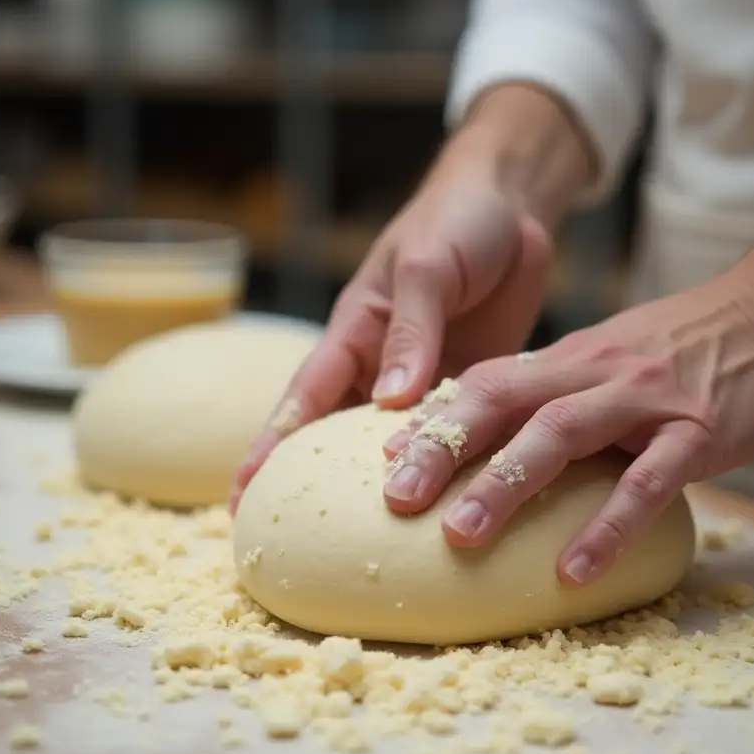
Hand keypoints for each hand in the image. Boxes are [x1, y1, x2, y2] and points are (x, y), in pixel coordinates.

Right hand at [231, 84, 592, 511]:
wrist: (514, 203)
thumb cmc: (456, 221)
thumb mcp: (427, 267)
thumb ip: (412, 331)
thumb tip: (390, 403)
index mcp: (356, 333)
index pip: (302, 401)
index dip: (268, 450)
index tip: (239, 497)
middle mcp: (382, 367)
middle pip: (334, 438)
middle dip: (306, 487)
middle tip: (281, 541)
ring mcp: (424, 382)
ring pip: (392, 448)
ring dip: (379, 491)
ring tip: (361, 550)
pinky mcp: (469, 388)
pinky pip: (452, 438)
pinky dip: (446, 473)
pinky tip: (444, 513)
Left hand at [381, 267, 753, 584]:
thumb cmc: (684, 349)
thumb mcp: (608, 359)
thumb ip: (557, 393)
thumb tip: (500, 437)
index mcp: (568, 361)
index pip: (486, 384)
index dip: (433, 419)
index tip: (383, 460)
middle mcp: (593, 374)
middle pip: (502, 403)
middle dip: (443, 450)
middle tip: (394, 499)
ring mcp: (643, 401)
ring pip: (560, 437)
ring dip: (505, 486)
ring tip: (459, 537)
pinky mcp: (696, 433)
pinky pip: (646, 483)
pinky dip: (607, 527)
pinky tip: (573, 571)